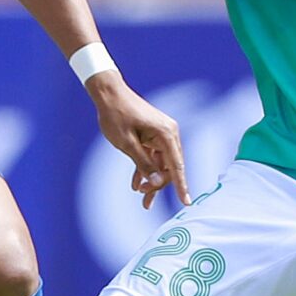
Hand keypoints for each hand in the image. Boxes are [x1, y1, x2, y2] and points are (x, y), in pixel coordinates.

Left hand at [87, 73, 186, 207]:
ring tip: (140, 194)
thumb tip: (156, 181)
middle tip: (143, 196)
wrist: (109, 94)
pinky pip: (153, 156)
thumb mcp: (127, 143)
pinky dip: (145, 168)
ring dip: (151, 178)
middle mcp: (169, 134)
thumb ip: (143, 164)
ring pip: (161, 163)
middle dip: (158, 183)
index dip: (181, 185)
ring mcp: (161, 134)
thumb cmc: (116, 115)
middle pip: (170, 166)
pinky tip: (136, 183)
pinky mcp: (153, 135)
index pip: (177, 166)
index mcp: (166, 134)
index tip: (186, 201)